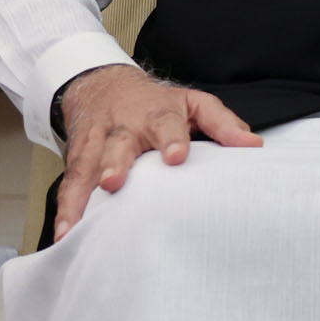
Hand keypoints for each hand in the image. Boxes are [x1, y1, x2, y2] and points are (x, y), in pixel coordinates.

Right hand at [53, 64, 262, 240]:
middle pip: (118, 145)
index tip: (176, 157)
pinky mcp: (77, 159)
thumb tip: (253, 145)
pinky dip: (65, 209)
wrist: (103, 86)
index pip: (166, 125)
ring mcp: (97, 144)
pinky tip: (65, 234)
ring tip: (78, 223)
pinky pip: (69, 184)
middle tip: (114, 183)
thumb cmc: (156, 103)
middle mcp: (124, 129)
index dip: (171, 140)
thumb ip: (222, 124)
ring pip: (86, 167)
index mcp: (157, 114)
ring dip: (81, 194)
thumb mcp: (194, 104)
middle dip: (115, 164)